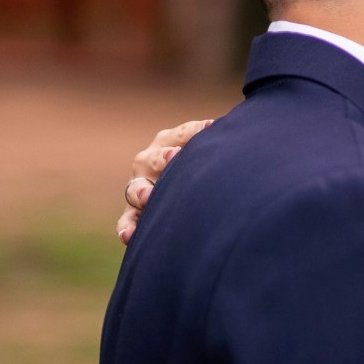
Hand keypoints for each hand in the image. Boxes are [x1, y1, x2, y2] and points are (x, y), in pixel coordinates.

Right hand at [115, 118, 212, 244]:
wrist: (183, 194)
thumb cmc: (202, 166)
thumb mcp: (208, 152)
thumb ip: (218, 143)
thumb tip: (236, 132)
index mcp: (168, 142)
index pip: (182, 135)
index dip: (195, 131)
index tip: (209, 128)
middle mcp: (148, 162)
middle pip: (152, 159)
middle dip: (162, 158)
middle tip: (172, 157)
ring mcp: (139, 187)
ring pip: (135, 189)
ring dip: (141, 192)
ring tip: (147, 197)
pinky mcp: (134, 212)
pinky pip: (127, 220)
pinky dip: (127, 227)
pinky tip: (129, 235)